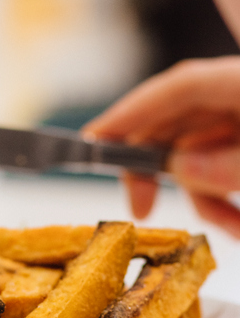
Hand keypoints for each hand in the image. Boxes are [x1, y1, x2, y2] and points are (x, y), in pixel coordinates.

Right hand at [83, 56, 239, 237]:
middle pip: (178, 124)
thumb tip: (180, 167)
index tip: (92, 142)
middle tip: (142, 209)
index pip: (177, 88)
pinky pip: (223, 170)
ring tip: (231, 229)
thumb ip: (232, 164)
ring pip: (199, 156)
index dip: (131, 112)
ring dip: (204, 199)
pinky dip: (223, 201)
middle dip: (160, 172)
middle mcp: (238, 99)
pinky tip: (236, 224)